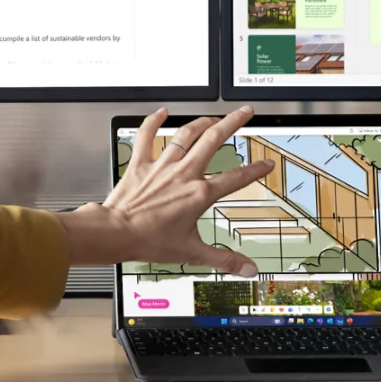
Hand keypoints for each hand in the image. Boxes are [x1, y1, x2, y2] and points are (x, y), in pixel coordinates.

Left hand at [55, 107, 273, 276]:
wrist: (115, 233)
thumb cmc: (148, 241)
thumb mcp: (192, 253)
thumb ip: (223, 259)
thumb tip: (247, 269)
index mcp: (199, 194)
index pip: (235, 179)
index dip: (254, 170)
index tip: (265, 164)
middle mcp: (184, 174)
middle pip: (213, 140)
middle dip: (232, 123)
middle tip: (245, 113)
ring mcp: (162, 166)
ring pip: (186, 134)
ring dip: (201, 122)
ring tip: (212, 117)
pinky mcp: (141, 164)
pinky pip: (147, 135)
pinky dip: (153, 121)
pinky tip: (161, 112)